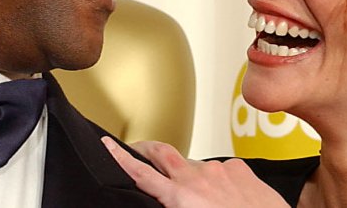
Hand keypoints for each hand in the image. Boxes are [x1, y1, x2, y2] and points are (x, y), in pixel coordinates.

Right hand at [101, 137, 289, 207]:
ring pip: (193, 164)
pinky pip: (219, 168)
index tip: (107, 146)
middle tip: (139, 151)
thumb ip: (173, 206)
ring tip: (198, 195)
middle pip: (162, 152)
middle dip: (147, 149)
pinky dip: (215, 178)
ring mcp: (219, 169)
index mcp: (181, 197)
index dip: (120, 158)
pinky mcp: (239, 167)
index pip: (141, 173)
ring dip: (188, 173)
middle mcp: (198, 177)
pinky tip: (224, 194)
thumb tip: (166, 201)